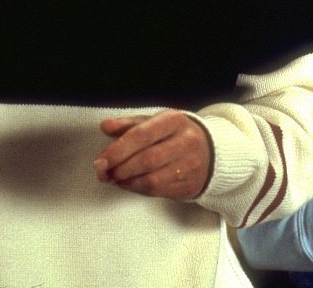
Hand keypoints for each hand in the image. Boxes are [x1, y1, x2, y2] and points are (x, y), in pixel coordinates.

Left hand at [93, 110, 212, 199]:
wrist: (211, 150)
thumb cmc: (176, 134)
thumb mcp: (155, 122)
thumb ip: (128, 125)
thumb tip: (106, 126)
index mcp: (174, 120)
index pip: (142, 135)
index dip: (118, 149)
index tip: (101, 160)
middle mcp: (186, 141)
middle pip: (147, 159)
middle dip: (120, 169)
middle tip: (104, 173)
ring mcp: (191, 164)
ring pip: (152, 179)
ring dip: (128, 182)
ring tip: (116, 178)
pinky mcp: (190, 184)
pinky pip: (159, 191)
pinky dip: (138, 189)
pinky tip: (130, 183)